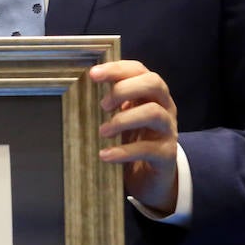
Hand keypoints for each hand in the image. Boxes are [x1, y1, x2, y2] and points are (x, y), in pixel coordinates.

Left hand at [90, 59, 178, 213]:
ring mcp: (168, 130)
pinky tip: (105, 155)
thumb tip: (76, 89)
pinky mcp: (166, 154)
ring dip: (123, 119)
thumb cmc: (133, 140)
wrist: (151, 175)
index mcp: (151, 94)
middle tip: (103, 105)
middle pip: (153, 83)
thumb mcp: (122, 117)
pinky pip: (148, 149)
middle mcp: (164, 107)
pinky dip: (124, 151)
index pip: (138, 70)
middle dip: (124, 89)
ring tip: (103, 131)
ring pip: (154, 113)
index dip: (117, 69)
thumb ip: (109, 102)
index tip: (93, 75)